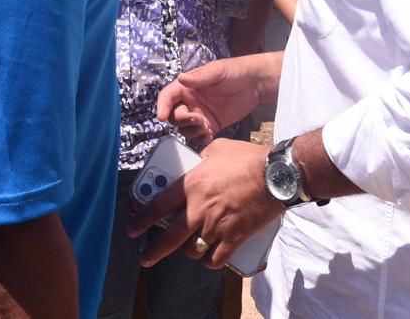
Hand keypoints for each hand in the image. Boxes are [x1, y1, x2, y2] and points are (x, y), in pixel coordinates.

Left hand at [128, 139, 283, 269]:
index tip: (132, 228)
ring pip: (193, 249)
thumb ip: (203, 158)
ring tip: (191, 247)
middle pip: (168, 237)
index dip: (141, 219)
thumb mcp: (218, 149)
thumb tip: (200, 161)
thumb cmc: (248, 158)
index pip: (157, 206)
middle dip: (153, 251)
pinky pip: (216, 259)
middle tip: (145, 257)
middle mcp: (199, 208)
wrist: (276, 175)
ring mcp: (216, 226)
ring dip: (190, 250)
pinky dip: (211, 261)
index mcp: (192, 185)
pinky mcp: (234, 237)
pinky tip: (211, 258)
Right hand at [157, 58, 262, 143]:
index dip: (162, 106)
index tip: (161, 117)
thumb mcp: (217, 71)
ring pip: (185, 128)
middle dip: (183, 120)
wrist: (255, 84)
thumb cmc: (235, 71)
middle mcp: (190, 101)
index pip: (168, 96)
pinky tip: (210, 135)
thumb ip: (199, 77)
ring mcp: (200, 114)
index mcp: (187, 86)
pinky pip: (199, 135)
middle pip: (175, 116)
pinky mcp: (211, 124)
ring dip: (192, 131)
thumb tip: (181, 78)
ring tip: (207, 127)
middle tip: (199, 119)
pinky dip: (201, 138)